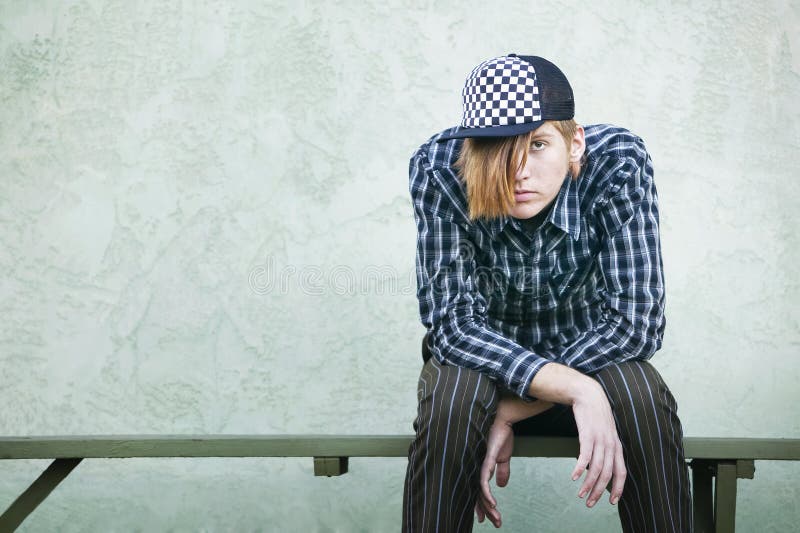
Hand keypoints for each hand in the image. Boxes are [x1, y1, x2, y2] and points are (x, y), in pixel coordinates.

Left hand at [475, 419, 513, 527]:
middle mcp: (476, 467)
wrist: (503, 419)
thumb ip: (502, 471)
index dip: (482, 506)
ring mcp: (478, 463)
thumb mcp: (503, 457)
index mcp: (480, 467)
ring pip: (479, 490)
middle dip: (486, 511)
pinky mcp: (484, 459)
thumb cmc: (500, 435)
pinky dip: (486, 493)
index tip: (488, 519)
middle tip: (496, 523)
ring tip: (496, 518)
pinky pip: (483, 480)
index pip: (478, 491)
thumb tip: (502, 486)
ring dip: (488, 506)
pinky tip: (492, 503)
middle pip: (477, 494)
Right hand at [570, 381, 625, 507]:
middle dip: (598, 492)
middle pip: (607, 474)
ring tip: (580, 494)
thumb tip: (598, 466)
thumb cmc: (596, 416)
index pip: (621, 473)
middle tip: (589, 503)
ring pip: (596, 468)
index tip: (611, 502)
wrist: (589, 395)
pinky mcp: (587, 434)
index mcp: (617, 447)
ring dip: (588, 484)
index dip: (617, 488)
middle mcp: (611, 445)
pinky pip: (585, 455)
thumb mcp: (606, 433)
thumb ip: (605, 449)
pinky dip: (580, 468)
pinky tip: (574, 476)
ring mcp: (600, 439)